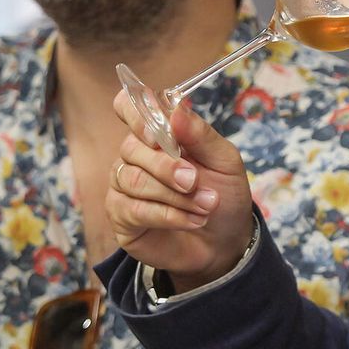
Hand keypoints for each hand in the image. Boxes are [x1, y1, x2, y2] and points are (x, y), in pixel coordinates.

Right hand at [108, 90, 255, 290]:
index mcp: (157, 133)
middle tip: (195, 181)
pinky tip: (193, 220)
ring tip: (205, 205)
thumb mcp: (225, 161)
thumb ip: (200, 134)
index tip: (158, 132)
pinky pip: (135, 210)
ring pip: (133, 181)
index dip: (136, 114)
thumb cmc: (223, 193)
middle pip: (131, 148)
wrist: (226, 241)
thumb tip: (175, 112)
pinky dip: (169, 216)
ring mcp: (123, 186)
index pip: (128, 107)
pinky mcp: (122, 217)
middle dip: (167, 166)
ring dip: (175, 196)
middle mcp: (134, 156)